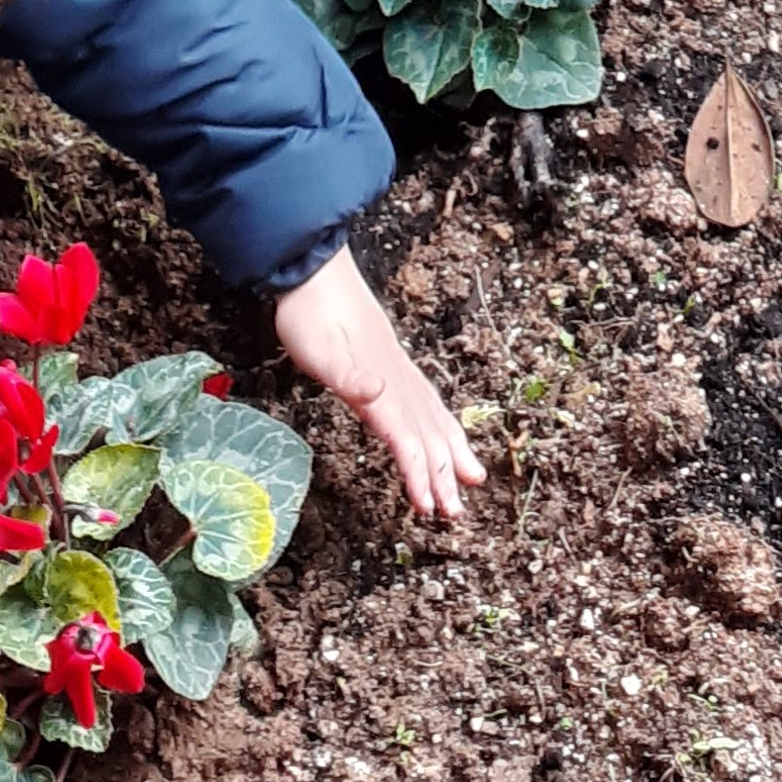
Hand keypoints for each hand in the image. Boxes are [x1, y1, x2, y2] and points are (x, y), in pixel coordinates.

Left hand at [269, 249, 481, 522]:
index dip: (418, 472)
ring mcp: (397, 369)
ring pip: (432, 417)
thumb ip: (350, 374)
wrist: (312, 270)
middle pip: (427, 432)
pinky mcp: (390, 363)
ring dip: (450, 451)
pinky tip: (442, 430)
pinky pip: (424, 401)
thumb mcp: (320, 348)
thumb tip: (378, 393)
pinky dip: (439, 423)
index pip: (406, 436)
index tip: (429, 507)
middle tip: (457, 512)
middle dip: (444, 473)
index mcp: (381, 382)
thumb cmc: (310, 312)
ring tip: (471, 477)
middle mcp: (396, 378)